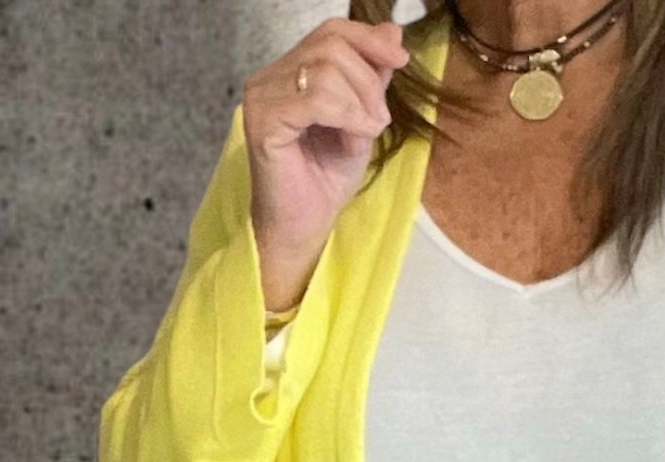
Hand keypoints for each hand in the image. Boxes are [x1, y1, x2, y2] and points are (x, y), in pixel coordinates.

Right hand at [241, 17, 414, 308]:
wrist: (305, 227)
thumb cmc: (326, 181)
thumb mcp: (361, 120)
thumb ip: (372, 77)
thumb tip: (392, 34)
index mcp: (289, 72)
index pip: (330, 32)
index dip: (368, 40)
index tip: (401, 60)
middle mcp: (270, 77)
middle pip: (331, 45)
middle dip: (368, 80)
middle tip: (379, 120)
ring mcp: (262, 97)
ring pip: (326, 69)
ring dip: (361, 102)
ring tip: (366, 134)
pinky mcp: (264, 121)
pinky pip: (317, 98)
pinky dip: (348, 115)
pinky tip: (356, 137)